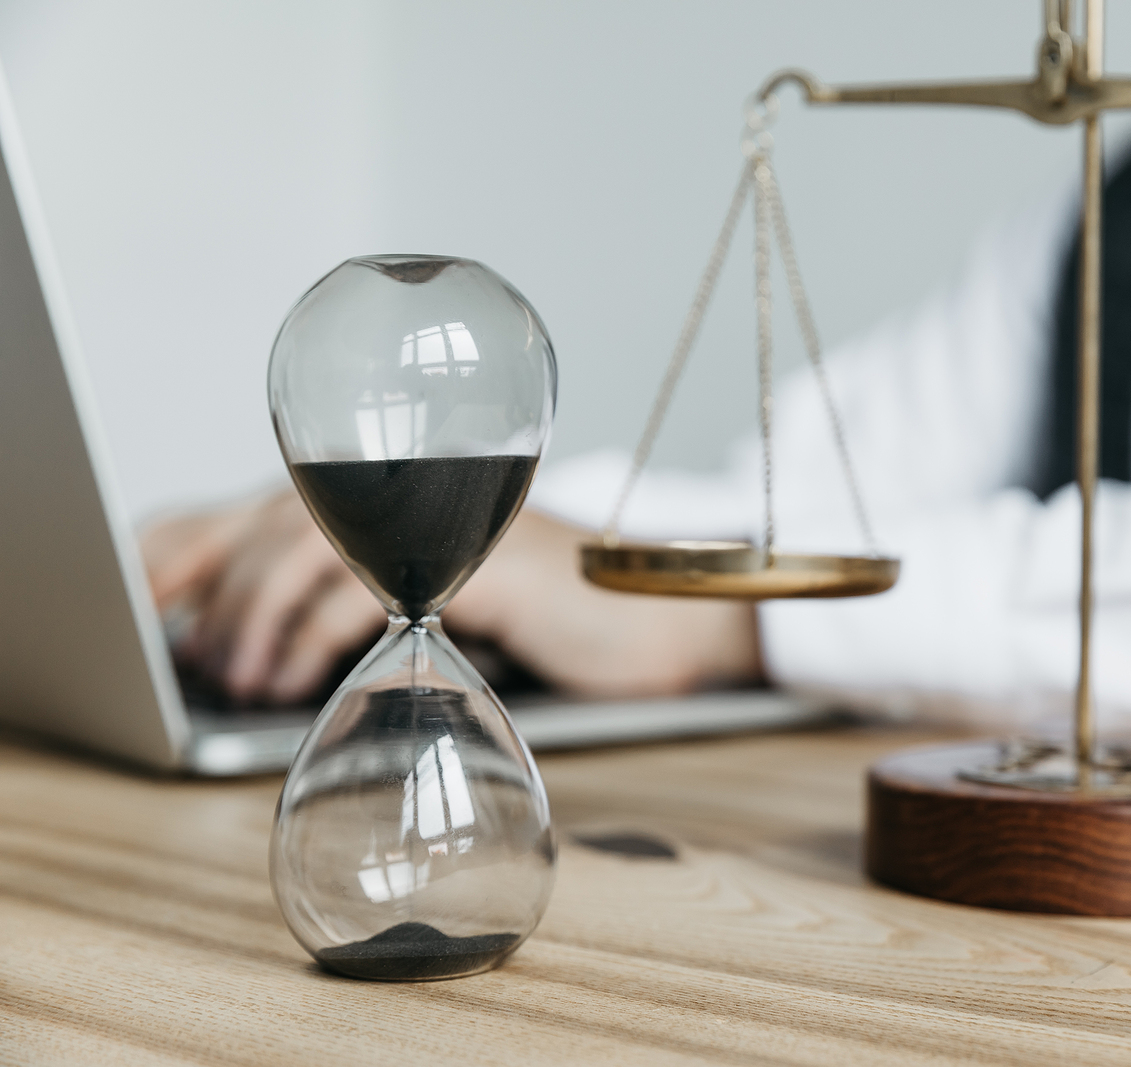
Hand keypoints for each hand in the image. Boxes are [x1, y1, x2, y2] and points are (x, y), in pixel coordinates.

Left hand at [143, 490, 763, 701]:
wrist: (666, 622)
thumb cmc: (563, 623)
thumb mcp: (458, 609)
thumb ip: (386, 604)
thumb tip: (278, 651)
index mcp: (406, 503)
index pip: (271, 500)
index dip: (196, 538)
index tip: (148, 591)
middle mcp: (418, 498)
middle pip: (272, 512)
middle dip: (206, 582)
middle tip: (193, 656)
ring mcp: (449, 523)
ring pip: (308, 543)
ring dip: (257, 616)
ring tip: (243, 681)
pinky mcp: (478, 564)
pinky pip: (370, 588)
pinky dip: (318, 634)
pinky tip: (300, 678)